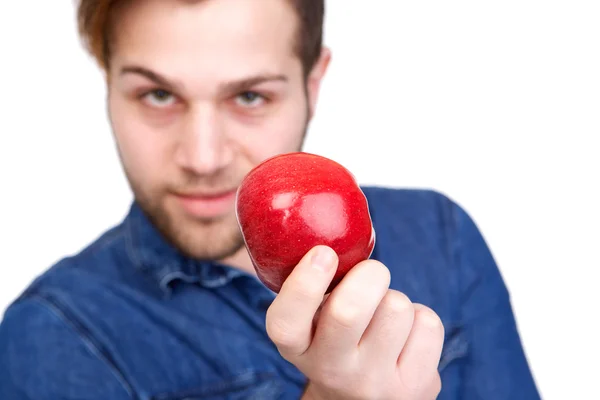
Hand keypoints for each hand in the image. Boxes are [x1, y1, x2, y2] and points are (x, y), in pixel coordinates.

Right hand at [266, 245, 443, 399]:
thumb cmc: (338, 341)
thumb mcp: (313, 322)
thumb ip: (315, 285)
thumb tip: (328, 220)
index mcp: (296, 347)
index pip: (286, 322)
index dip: (304, 284)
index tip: (324, 253)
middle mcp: (330, 371)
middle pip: (349, 310)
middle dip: (369, 275)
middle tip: (371, 274)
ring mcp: (373, 383)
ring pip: (396, 308)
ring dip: (395, 299)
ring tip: (385, 317)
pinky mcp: (414, 387)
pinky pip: (428, 323)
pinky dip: (420, 318)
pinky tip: (406, 336)